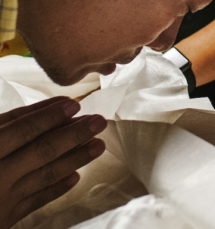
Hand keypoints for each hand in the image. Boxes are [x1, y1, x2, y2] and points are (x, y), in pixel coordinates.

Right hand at [0, 97, 106, 228]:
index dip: (46, 116)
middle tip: (99, 121)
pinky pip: (34, 202)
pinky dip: (56, 189)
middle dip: (72, 135)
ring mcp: (0, 200)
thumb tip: (28, 116)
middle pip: (40, 151)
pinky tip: (75, 177)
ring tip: (98, 145)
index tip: (72, 104)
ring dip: (74, 159)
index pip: (18, 130)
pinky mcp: (3, 220)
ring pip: (44, 175)